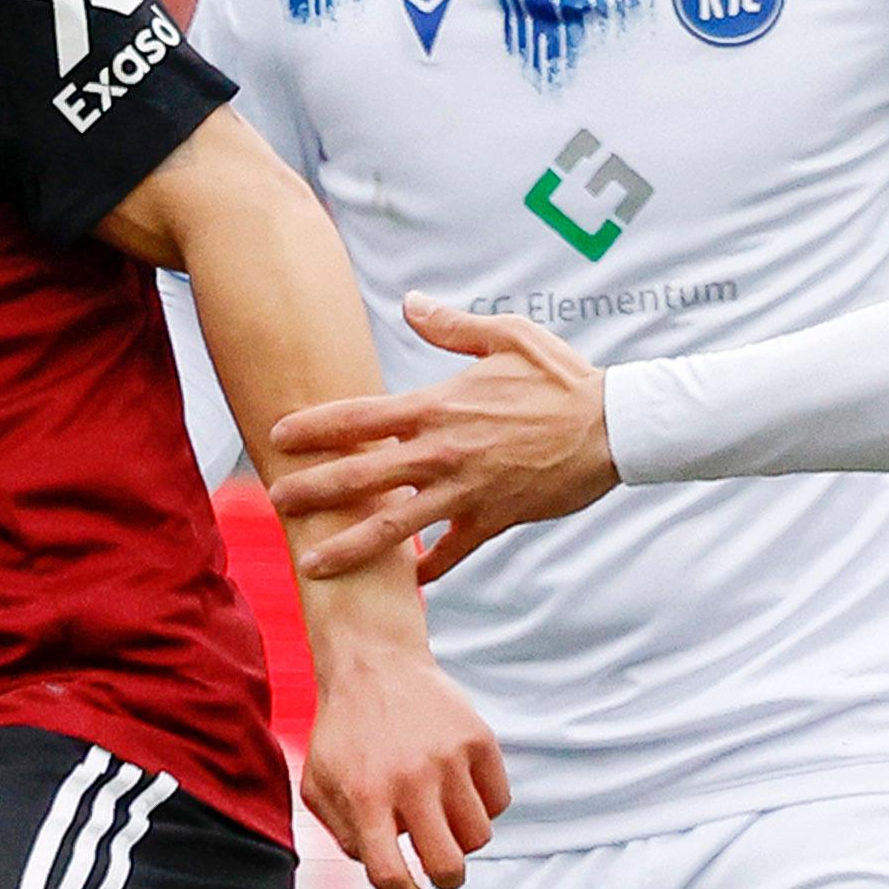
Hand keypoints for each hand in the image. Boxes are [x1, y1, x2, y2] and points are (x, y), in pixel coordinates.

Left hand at [264, 298, 617, 582]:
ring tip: (311, 562)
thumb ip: (452, 326)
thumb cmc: (562, 377)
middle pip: (361, 475)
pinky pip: (452, 552)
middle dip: (312, 490)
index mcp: (438, 406)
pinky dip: (428, 570)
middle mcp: (442, 452)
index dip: (315, 426)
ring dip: (349, 545)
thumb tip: (411, 304)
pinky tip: (406, 584)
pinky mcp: (493, 518)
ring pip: (393, 525)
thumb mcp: (508, 336)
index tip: (279, 435)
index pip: (360, 417)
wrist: (613, 426)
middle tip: (275, 501)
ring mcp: (466, 490)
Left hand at [301, 600, 507, 888]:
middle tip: (439, 866)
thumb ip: (344, 834)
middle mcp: (410, 780)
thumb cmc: (344, 733)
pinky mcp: (479, 740)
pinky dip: (484, 805)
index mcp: (365, 797)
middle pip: (450, 866)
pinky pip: (499, 801)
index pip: (391, 874)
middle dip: (446, 879)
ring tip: (443, 814)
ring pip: (479, 837)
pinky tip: (460, 787)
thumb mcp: (320, 784)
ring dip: (463, 837)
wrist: (374, 664)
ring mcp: (450, 759)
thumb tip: (384, 869)